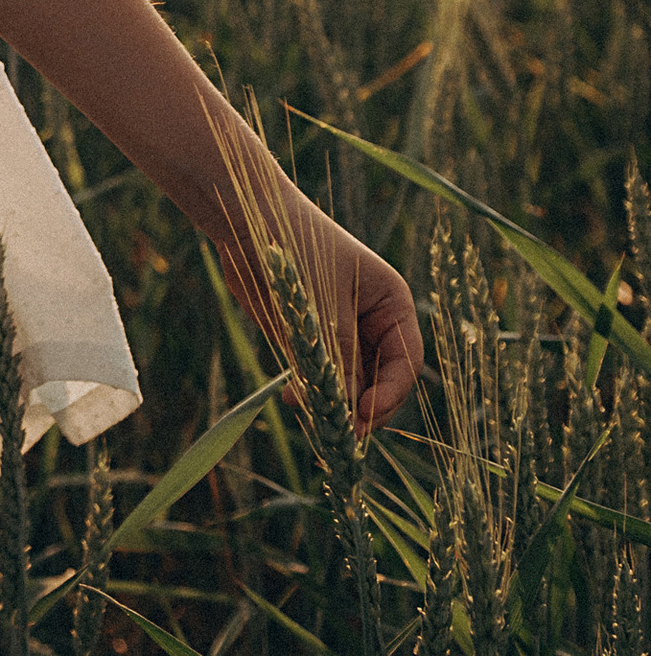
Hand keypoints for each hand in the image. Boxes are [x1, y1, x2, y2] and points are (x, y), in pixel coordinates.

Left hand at [210, 162, 422, 434]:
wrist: (248, 220)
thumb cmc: (296, 249)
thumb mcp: (323, 304)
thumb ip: (338, 355)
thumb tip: (348, 408)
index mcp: (392, 303)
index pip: (406, 361)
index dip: (390, 393)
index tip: (363, 414)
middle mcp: (373, 321)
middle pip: (381, 379)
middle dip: (363, 407)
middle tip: (342, 435)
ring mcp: (343, 332)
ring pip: (350, 383)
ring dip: (336, 404)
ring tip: (316, 421)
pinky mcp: (312, 338)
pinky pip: (321, 375)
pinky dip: (312, 391)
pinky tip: (293, 399)